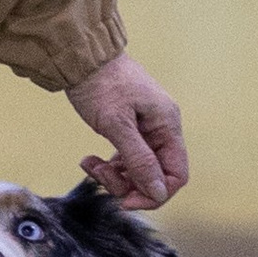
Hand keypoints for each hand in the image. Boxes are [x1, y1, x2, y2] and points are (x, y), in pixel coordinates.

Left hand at [67, 50, 187, 210]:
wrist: (81, 56)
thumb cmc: (100, 84)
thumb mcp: (117, 125)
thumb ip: (139, 160)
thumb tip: (158, 191)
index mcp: (167, 125)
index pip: (175, 174)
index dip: (154, 193)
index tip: (125, 201)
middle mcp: (162, 128)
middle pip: (155, 174)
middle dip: (128, 184)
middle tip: (100, 176)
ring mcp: (146, 128)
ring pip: (138, 168)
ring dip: (114, 175)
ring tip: (90, 165)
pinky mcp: (130, 127)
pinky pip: (125, 157)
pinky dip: (109, 164)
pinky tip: (89, 160)